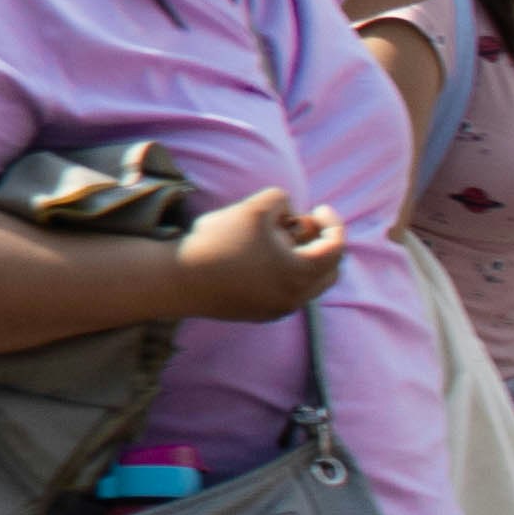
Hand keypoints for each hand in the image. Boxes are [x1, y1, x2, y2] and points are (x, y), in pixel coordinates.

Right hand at [169, 187, 346, 322]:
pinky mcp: (258, 314)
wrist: (177, 279)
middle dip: (322, 244)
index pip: (336, 248)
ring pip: (307, 284)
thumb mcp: (254, 207)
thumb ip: (281, 199)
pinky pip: (286, 293)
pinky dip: (285, 274)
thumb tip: (288, 211)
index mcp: (301, 273)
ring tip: (277, 239)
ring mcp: (277, 310)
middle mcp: (295, 298)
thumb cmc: (218, 242)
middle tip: (303, 225)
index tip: (318, 208)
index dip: (333, 223)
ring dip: (302, 259)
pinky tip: (260, 257)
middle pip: (328, 271)